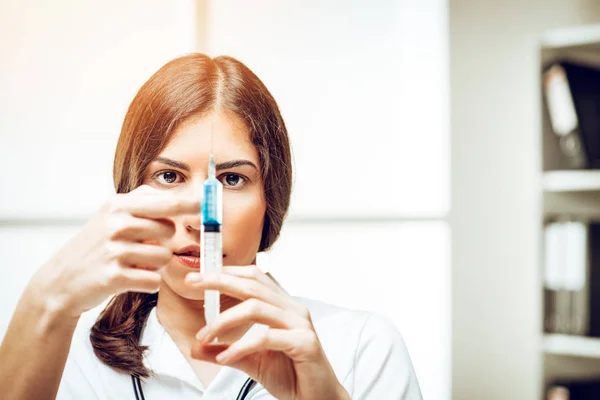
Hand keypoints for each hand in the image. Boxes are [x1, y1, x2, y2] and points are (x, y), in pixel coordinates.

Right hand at [29, 185, 199, 317]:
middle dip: (164, 242)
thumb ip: (144, 203)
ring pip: (165, 257)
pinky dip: (148, 283)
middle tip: (144, 246)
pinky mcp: (114, 277)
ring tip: (134, 263)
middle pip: (170, 231)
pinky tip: (131, 278)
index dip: (192, 203)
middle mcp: (116, 224)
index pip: (168, 202)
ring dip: (156, 265)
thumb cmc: (95, 246)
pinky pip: (154, 280)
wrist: (61, 280)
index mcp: (118, 205)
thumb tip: (184, 196)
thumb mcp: (112, 215)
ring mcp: (114, 250)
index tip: (209, 202)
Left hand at [185, 266, 349, 399]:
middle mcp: (292, 310)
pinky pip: (266, 338)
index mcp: (282, 307)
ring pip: (256, 307)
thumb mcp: (251, 361)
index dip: (227, 273)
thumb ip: (226, 351)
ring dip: (224, 320)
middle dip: (219, 282)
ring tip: (205, 336)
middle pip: (253, 285)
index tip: (200, 277)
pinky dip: (241, 346)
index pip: (254, 278)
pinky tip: (225, 357)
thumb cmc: (292, 376)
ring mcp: (300, 324)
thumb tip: (196, 346)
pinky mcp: (305, 343)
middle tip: (194, 283)